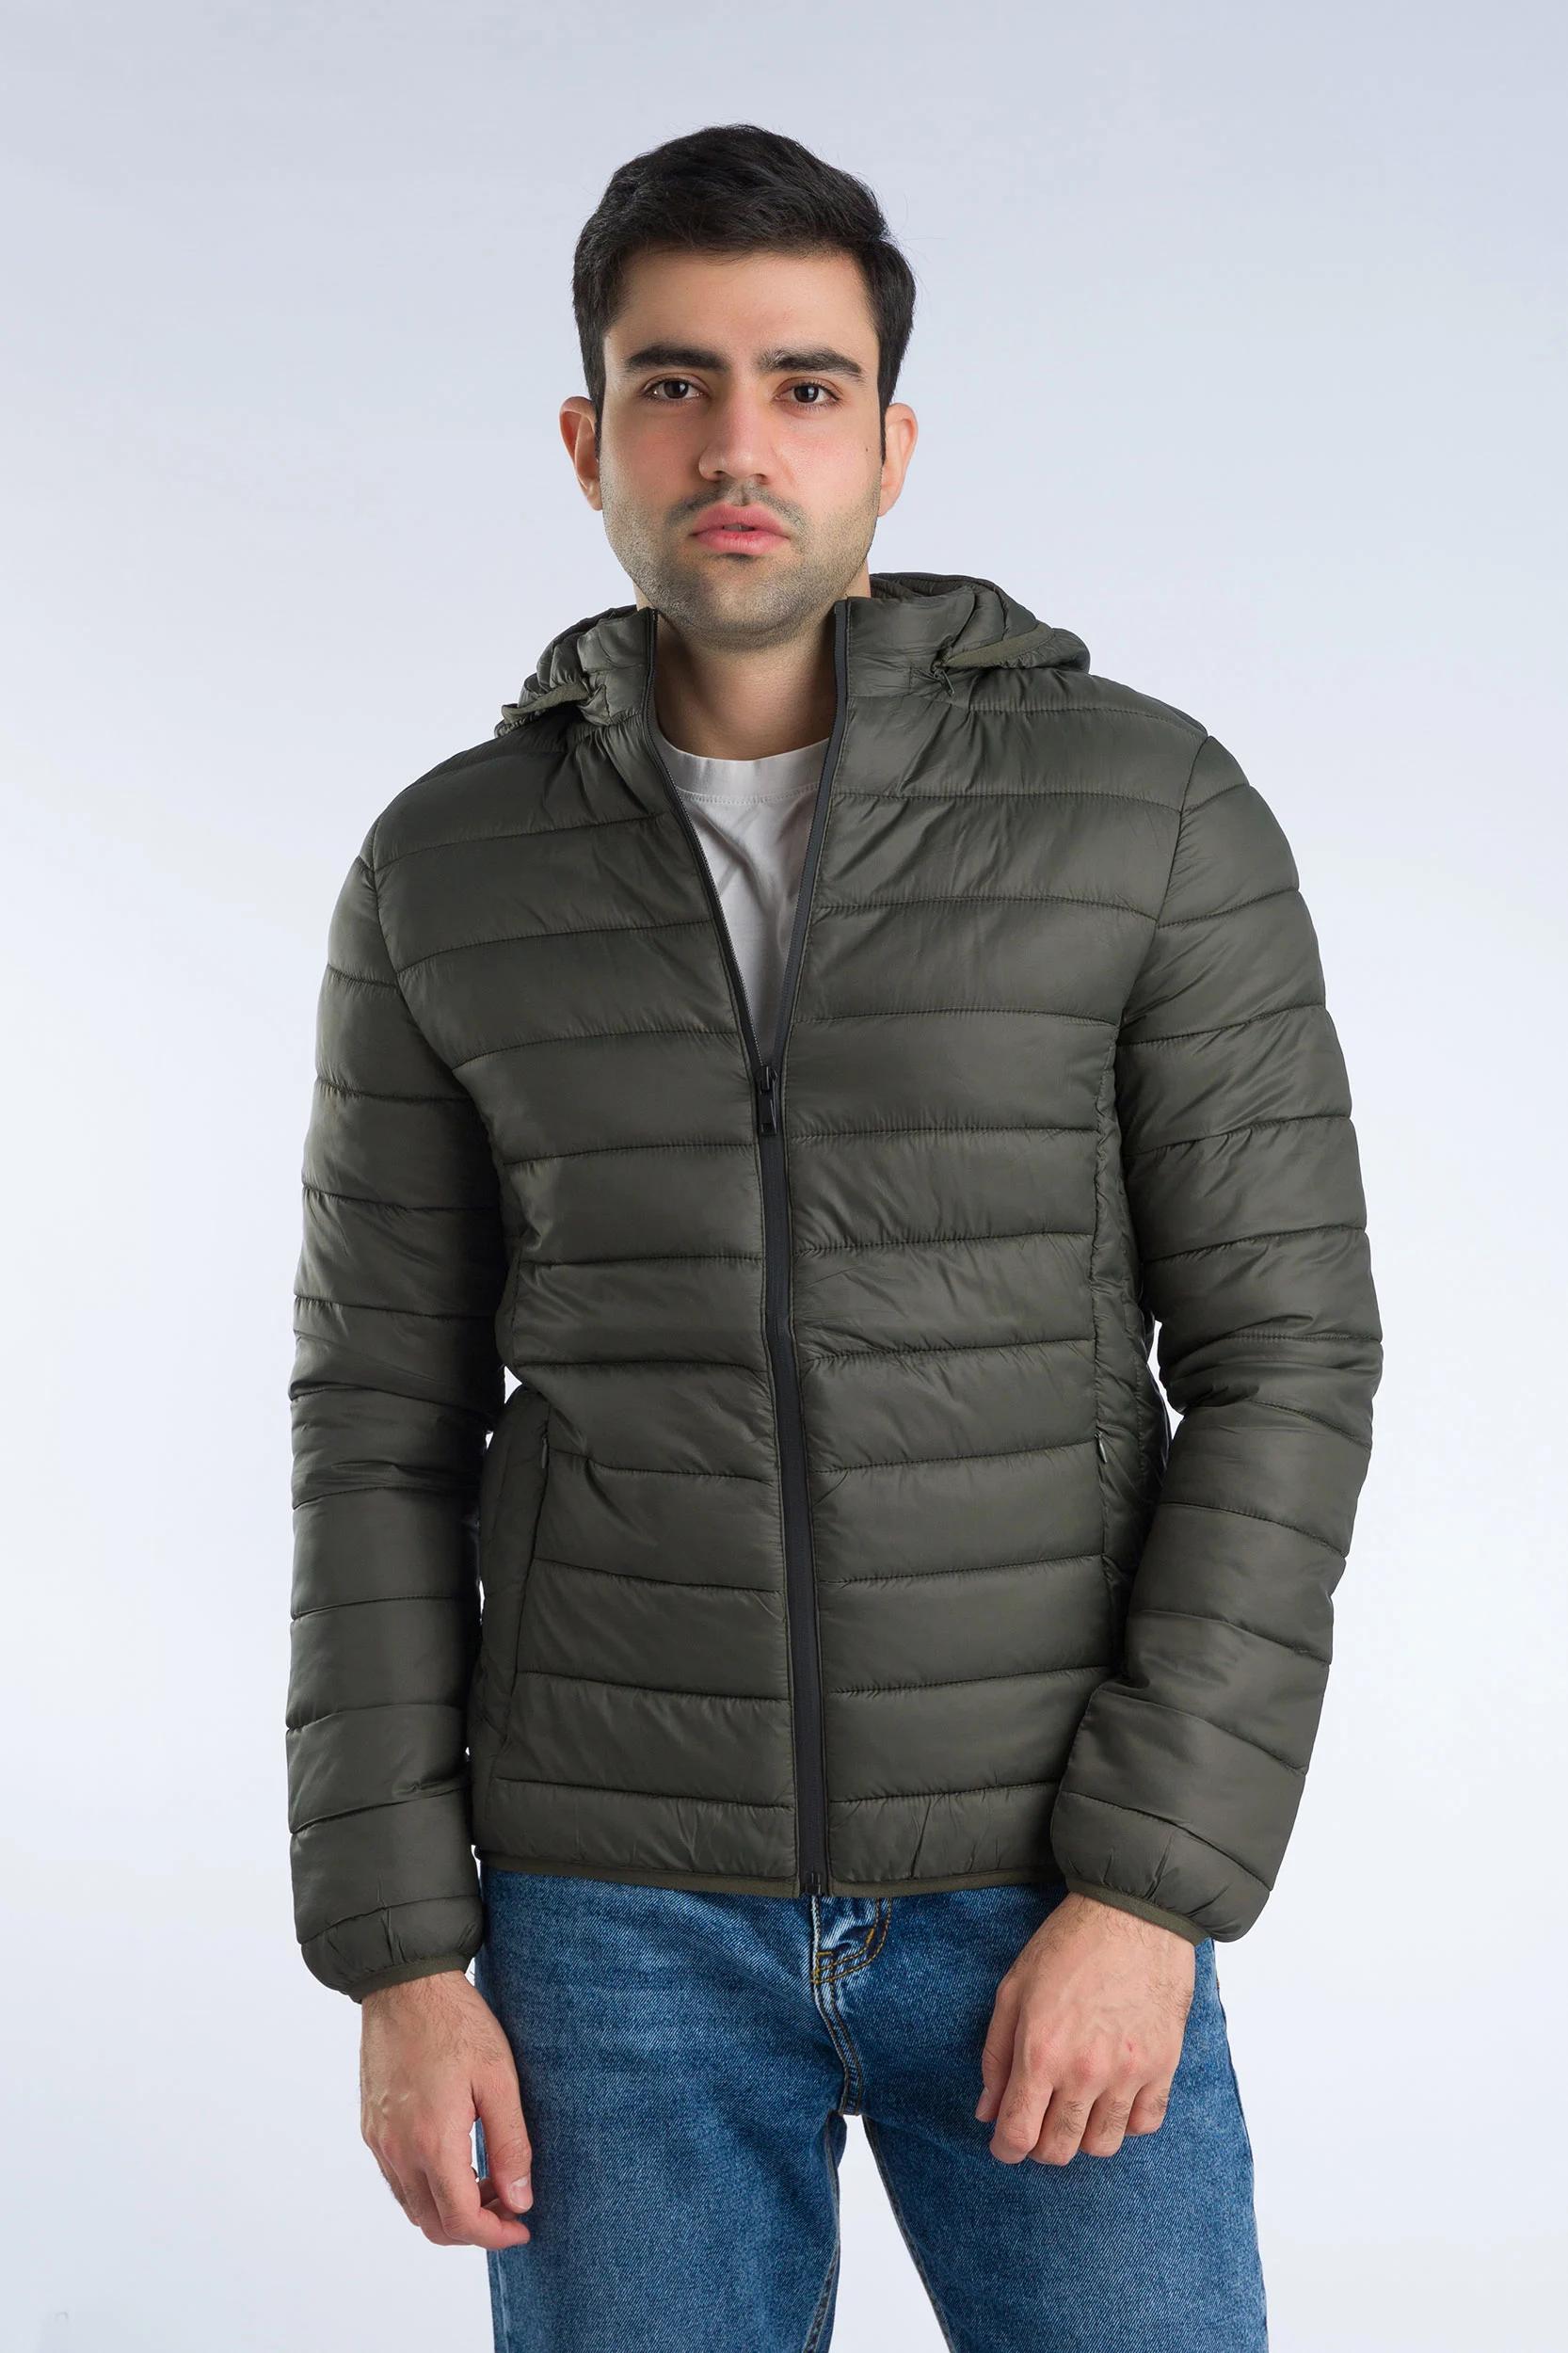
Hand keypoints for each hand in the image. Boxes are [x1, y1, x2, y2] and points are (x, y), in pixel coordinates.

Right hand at [359, 1969, 534, 2247]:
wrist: (403, 1984)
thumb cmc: (456, 2023)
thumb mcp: (499, 2079)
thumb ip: (510, 2145)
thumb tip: (520, 2200)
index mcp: (432, 2142)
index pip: (461, 2220)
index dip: (495, 2234)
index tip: (522, 2226)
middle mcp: (398, 2150)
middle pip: (433, 2224)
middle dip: (475, 2228)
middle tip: (509, 2205)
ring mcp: (379, 2140)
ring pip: (413, 2206)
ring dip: (450, 2209)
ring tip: (489, 2180)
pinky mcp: (371, 2126)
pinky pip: (397, 2179)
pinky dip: (427, 2188)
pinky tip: (457, 2158)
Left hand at [974, 1892, 1195, 2164]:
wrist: (1131, 1913)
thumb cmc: (1068, 1944)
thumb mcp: (1013, 1990)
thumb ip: (996, 2056)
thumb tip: (987, 2110)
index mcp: (1041, 2052)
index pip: (1018, 2134)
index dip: (1005, 2148)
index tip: (1004, 2144)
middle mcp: (1085, 2072)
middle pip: (1059, 2150)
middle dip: (1039, 2146)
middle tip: (1037, 2121)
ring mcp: (1128, 2073)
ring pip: (1103, 2146)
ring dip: (1082, 2136)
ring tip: (1075, 2107)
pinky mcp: (1163, 2066)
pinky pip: (1144, 2125)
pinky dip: (1126, 2121)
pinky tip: (1112, 2096)